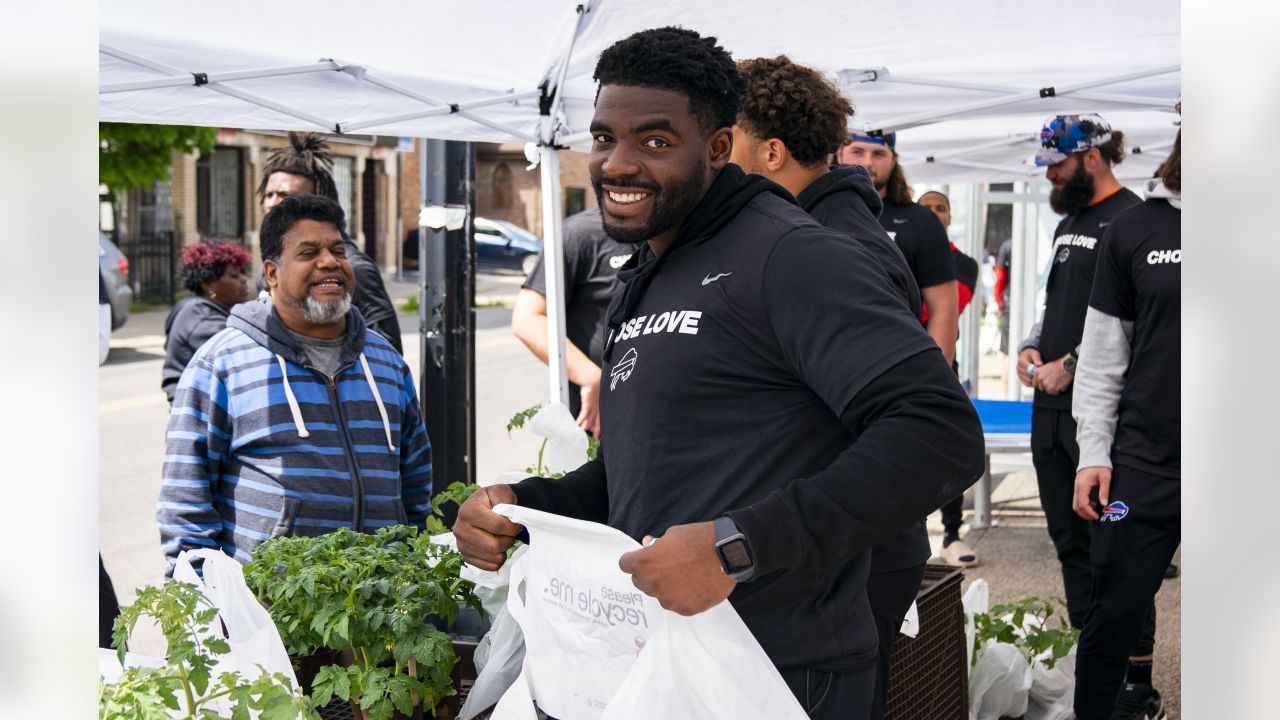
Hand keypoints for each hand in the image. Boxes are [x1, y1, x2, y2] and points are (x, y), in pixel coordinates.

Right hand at [454, 484, 522, 570]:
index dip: (512, 527)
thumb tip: (510, 518)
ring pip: (494, 557)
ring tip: (502, 537)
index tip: (516, 522)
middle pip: (494, 546)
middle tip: (510, 532)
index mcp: (467, 510)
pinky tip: (497, 546)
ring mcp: (461, 545)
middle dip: (508, 539)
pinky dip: (499, 558)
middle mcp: (459, 529)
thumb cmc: (497, 501)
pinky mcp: (467, 557)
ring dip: (504, 548)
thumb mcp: (502, 492)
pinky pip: (490, 566)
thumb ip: (507, 501)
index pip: (497, 526)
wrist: (489, 509)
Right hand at [576, 376, 601, 437]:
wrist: (593, 379)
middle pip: (599, 422)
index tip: (601, 432)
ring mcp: (594, 408)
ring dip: (586, 427)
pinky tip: (577, 426)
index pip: (603, 419)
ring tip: (583, 434)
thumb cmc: (595, 384)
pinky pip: (584, 416)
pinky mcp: (588, 405)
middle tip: (596, 439)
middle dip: (597, 431)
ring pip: (590, 421)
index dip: (602, 426)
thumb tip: (592, 399)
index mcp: (602, 406)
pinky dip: (580, 421)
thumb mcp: (597, 393)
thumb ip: (594, 399)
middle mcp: (599, 408)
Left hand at [618, 521, 734, 615]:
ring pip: (659, 595)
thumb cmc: (698, 539)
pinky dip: (682, 596)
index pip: (625, 565)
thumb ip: (656, 544)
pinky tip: (695, 585)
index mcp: (645, 564)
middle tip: (667, 566)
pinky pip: (677, 604)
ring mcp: (668, 600)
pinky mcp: (685, 610)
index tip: (643, 558)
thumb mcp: (673, 534)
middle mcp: (652, 585)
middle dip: (649, 574)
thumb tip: (647, 546)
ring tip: (685, 576)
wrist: (727, 554)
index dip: (634, 559)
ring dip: (666, 587)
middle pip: (640, 582)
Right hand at [1017, 348, 1042, 386]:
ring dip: (1035, 380)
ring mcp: (1019, 374)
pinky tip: (1037, 380)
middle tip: (1042, 375)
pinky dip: (1033, 383)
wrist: (1025, 356)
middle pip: (1028, 375)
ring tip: (1040, 377)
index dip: (1036, 370)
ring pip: (1028, 380)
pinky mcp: (1020, 378)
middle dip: (1036, 375)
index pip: (1029, 368)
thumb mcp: (1034, 353)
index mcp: (1021, 361)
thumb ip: (1037, 358)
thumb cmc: (1031, 354)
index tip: (1041, 370)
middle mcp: (1018, 368)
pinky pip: (1027, 384)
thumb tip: (1039, 364)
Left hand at [1033, 356, 1073, 394]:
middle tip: (1052, 383)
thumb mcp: (1045, 367)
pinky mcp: (1053, 388)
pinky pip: (1054, 393)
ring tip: (1057, 384)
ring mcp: (1046, 384)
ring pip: (1047, 391)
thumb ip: (1040, 374)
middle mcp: (1040, 379)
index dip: (1039, 384)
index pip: (1034, 383)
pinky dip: (1057, 391)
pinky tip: (1060, 386)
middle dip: (1046, 387)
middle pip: (1041, 388)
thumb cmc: (1058, 365)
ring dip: (1052, 389)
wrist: (1067, 366)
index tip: (1043, 384)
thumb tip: (1039, 380)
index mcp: (1037, 373)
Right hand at [1073, 466, 1111, 519]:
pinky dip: (1083, 505)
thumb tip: (1104, 504)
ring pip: (1075, 504)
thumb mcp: (1106, 478)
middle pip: (1076, 506)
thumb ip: (1104, 491)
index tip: (1097, 516)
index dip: (1089, 512)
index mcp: (1083, 486)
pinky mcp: (1078, 487)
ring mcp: (1076, 487)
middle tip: (1095, 517)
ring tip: (1094, 512)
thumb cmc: (1100, 466)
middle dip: (1085, 514)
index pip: (1082, 504)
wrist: (1093, 456)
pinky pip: (1077, 499)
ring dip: (1083, 510)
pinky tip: (1092, 504)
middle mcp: (1077, 487)